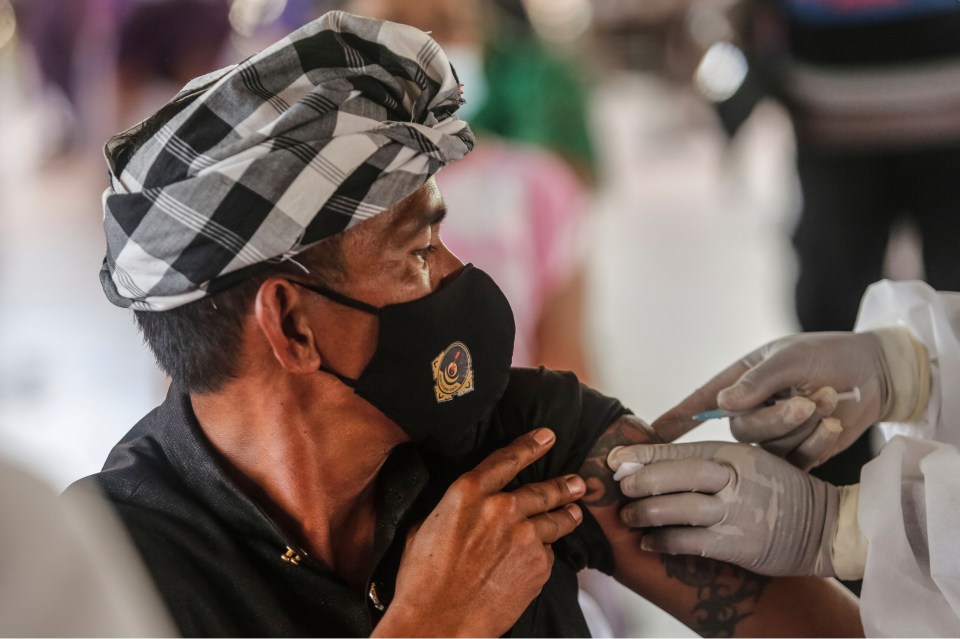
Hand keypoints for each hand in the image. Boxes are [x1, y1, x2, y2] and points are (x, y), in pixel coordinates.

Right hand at [376, 428, 585, 637]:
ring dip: (567, 515)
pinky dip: (543, 555)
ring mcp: (524, 538)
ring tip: (575, 512)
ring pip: (555, 520)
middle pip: (542, 490)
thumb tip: (461, 507)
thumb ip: (453, 510)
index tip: (546, 437)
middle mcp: (501, 509)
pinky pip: (547, 554)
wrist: (438, 623)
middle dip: (563, 485)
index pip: (507, 459)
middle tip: (577, 482)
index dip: (530, 445)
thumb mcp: (424, 529)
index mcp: (468, 493)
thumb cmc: (422, 581)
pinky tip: (533, 562)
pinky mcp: (538, 566)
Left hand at [608, 442, 839, 576]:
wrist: (827, 525)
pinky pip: (691, 541)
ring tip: (628, 517)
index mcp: (734, 454)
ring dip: (646, 513)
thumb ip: (710, 461)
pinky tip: (649, 543)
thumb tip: (656, 461)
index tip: (614, 458)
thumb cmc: (779, 491)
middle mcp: (734, 479)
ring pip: (679, 509)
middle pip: (676, 475)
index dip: (643, 454)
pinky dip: (665, 542)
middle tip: (618, 486)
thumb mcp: (750, 462)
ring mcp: (738, 512)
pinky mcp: (739, 544)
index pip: (680, 451)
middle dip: (641, 480)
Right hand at [651, 332, 888, 468]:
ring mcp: (774, 436)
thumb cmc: (828, 355)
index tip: (648, 436)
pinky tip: (831, 423)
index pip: (699, 403)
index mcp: (740, 383)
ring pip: (770, 447)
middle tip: (806, 401)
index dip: (674, 419)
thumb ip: (757, 382)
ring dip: (802, 426)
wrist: (875, 374)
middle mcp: (751, 412)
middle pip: (741, 431)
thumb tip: (722, 406)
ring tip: (828, 398)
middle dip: (776, 419)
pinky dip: (816, 442)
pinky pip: (796, 461)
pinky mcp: (799, 455)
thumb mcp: (790, 358)